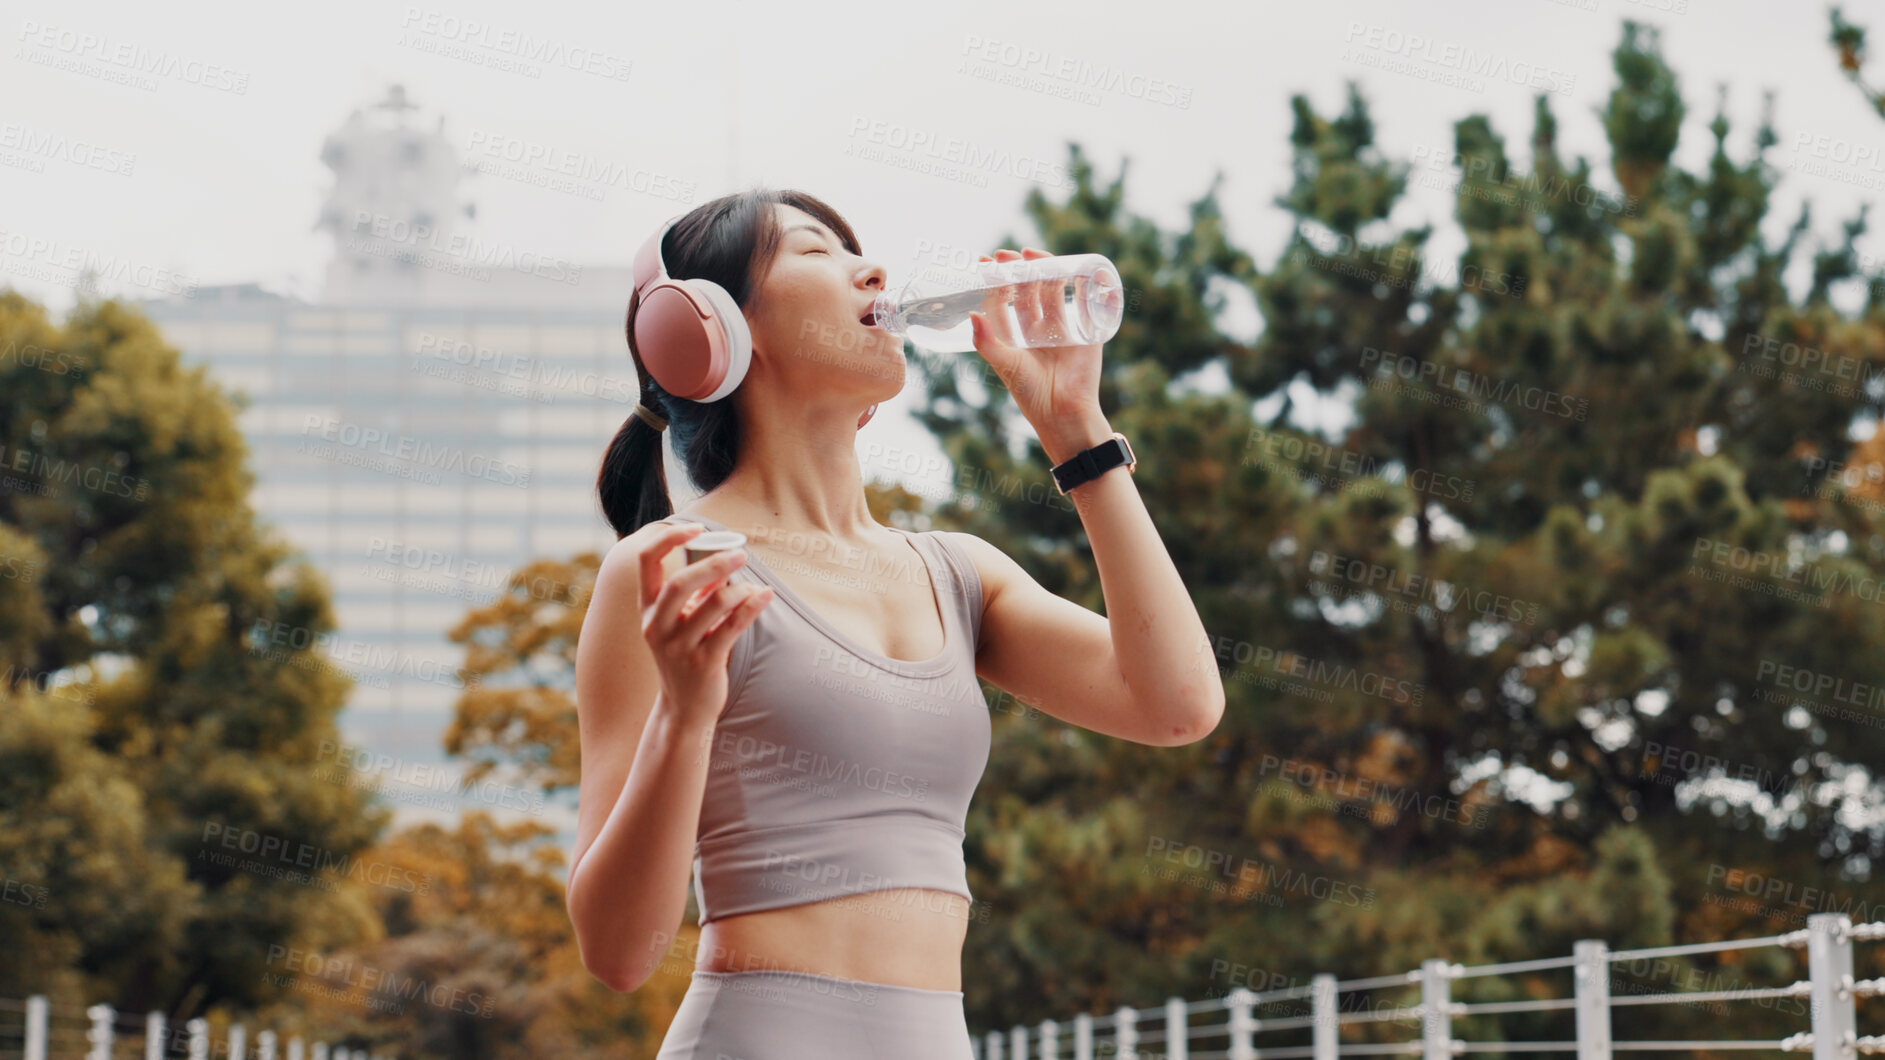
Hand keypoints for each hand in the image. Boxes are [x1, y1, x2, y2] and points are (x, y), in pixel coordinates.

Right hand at [636, 522, 772, 727]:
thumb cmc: (685, 655)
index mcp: (647, 609)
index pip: (647, 561)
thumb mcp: (680, 622)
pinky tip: (765, 596)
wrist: (684, 708)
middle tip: (741, 555)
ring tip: (755, 588)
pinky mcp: (704, 663)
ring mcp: (678, 647)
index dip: (669, 538)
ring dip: (739, 589)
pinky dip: (752, 606)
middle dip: (714, 564)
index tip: (695, 527)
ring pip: (713, 604)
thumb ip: (696, 592)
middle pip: (680, 583)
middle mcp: (656, 626)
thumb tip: (723, 562)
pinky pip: (732, 627)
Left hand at [969, 247, 1113, 463]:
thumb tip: (971, 314)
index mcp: (1015, 338)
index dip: (993, 282)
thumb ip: (987, 342)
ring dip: (1044, 271)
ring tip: (1032, 255)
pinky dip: (1082, 283)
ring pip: (1052, 291)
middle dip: (1017, 271)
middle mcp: (1037, 330)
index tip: (984, 263)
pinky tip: (1074, 266)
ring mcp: (1062, 328)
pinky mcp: (1086, 330)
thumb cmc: (1031, 394)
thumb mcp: (1005, 366)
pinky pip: (1085, 302)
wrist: (1066, 413)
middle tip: (1005, 255)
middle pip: (1027, 292)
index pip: (1002, 302)